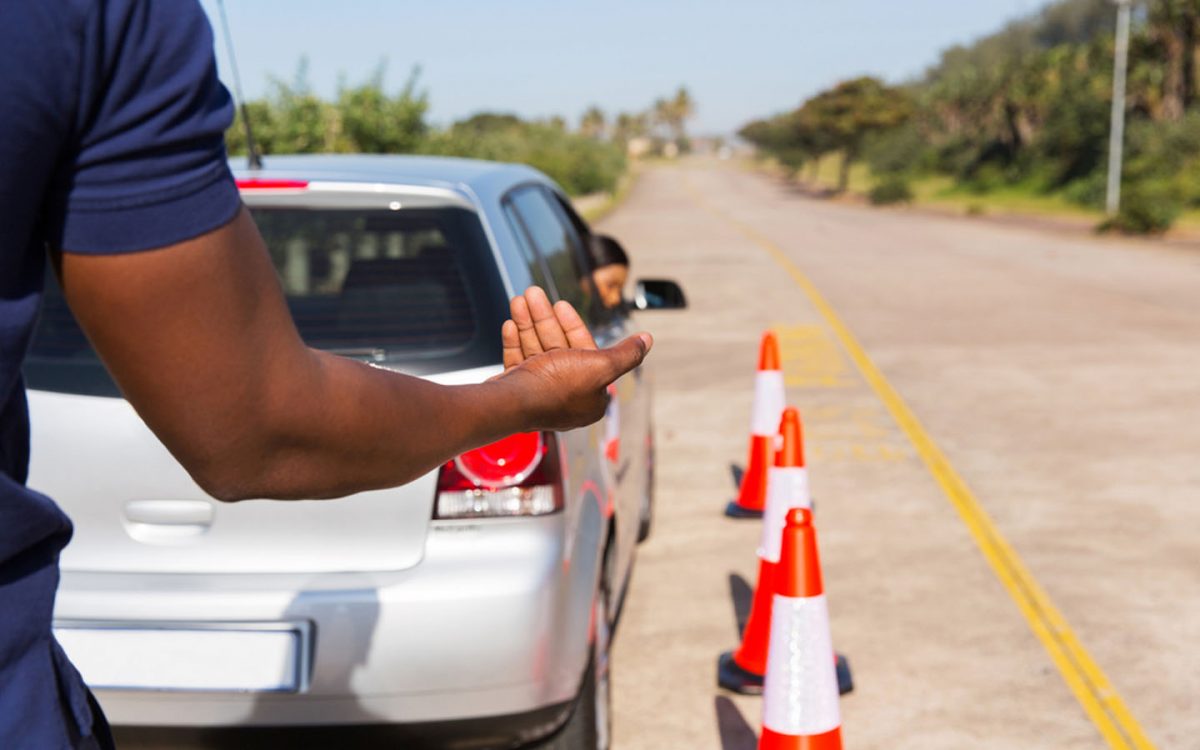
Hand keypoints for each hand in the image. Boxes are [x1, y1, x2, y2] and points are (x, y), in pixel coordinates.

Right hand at [494, 287, 651, 430]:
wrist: (510, 405)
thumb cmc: (557, 386)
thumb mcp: (601, 367)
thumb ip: (626, 354)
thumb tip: (648, 340)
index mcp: (589, 396)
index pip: (585, 352)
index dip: (573, 325)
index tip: (561, 304)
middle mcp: (565, 396)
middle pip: (557, 347)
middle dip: (544, 318)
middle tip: (532, 292)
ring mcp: (539, 394)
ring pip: (535, 350)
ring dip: (528, 322)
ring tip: (519, 299)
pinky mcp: (517, 391)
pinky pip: (518, 361)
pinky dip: (515, 341)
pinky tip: (510, 322)